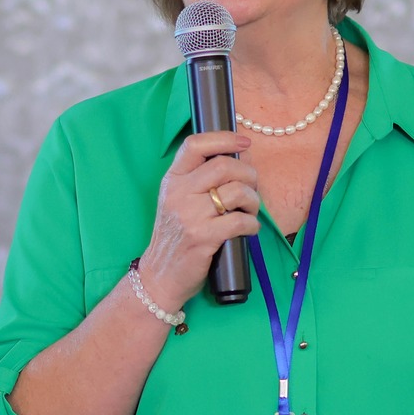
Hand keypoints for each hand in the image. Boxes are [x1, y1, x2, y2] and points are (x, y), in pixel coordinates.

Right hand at [139, 131, 261, 311]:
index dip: (223, 138)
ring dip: (253, 201)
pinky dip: (252, 225)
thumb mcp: (178, 202)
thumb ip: (201, 180)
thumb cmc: (175, 238)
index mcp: (172, 180)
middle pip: (224, 166)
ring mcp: (190, 216)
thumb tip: (241, 158)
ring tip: (250, 212)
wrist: (160, 275)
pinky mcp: (202, 237)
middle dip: (249, 175)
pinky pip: (240, 221)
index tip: (244, 143)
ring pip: (237, 192)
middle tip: (252, 189)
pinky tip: (249, 230)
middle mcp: (178, 194)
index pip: (195, 145)